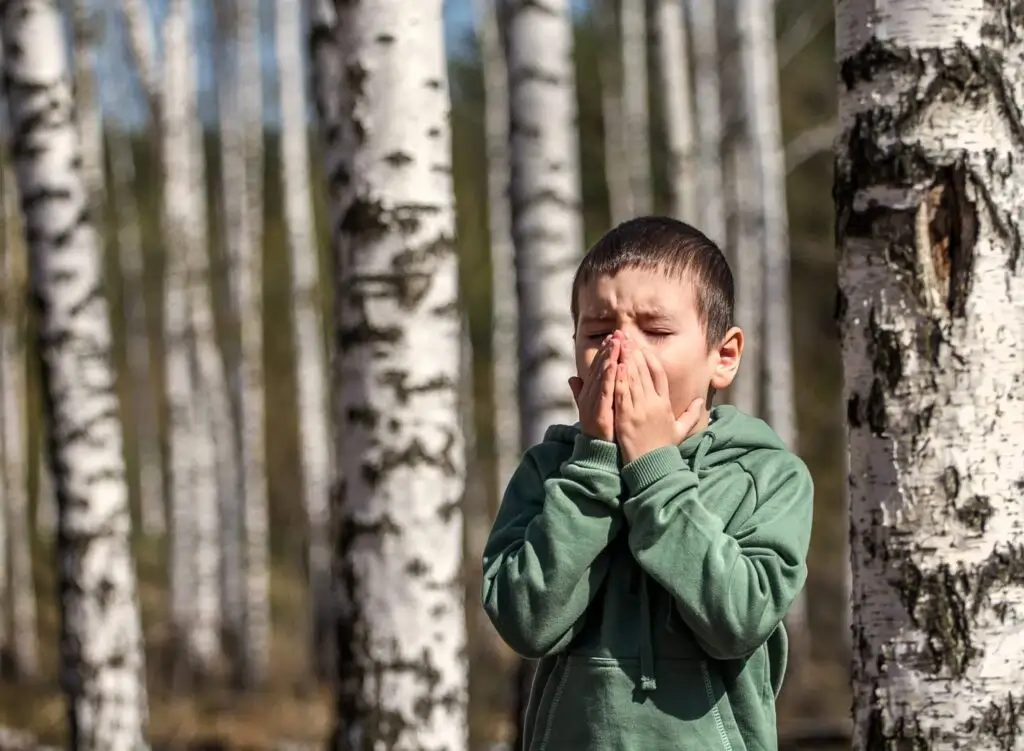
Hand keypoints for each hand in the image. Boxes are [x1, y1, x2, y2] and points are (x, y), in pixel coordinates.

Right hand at [569, 334, 620, 440]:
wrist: (599, 458)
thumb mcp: (592, 411)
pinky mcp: (600, 415)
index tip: (614, 338)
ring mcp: (594, 407)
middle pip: (600, 369)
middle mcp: (589, 398)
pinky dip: (611, 378)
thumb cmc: (601, 435)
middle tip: (618, 333)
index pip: (598, 369)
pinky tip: (617, 365)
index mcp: (590, 396)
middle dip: (609, 350)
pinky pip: (606, 393)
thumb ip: (582, 394)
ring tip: (617, 342)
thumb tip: (571, 378)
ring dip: (609, 358)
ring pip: (602, 377)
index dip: (605, 353)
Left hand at [614, 340, 703, 462]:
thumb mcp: (680, 430)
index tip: (643, 348)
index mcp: (665, 404)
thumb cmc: (663, 449)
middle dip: (635, 353)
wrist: (652, 467)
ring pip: (633, 379)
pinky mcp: (627, 417)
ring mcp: (640, 410)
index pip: (660, 375)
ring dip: (626, 360)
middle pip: (644, 372)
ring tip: (619, 344)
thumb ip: (691, 414)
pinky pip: (623, 393)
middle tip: (626, 337)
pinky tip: (616, 365)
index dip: (651, 359)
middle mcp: (654, 404)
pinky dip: (620, 378)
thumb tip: (701, 401)